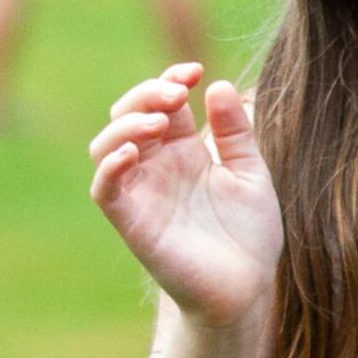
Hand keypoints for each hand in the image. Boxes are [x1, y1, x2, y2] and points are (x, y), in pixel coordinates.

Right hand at [87, 64, 278, 335]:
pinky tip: (134, 152)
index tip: (194, 70)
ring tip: (159, 123)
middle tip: (176, 92)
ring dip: (126, 125)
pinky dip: (111, 166)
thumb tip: (219, 85)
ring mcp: (140, 191)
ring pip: (106, 145)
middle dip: (146, 95)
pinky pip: (106, 189)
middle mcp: (156, 165)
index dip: (170, 79)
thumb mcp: (251, 174)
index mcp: (184, 149)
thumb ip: (236, 133)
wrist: (248, 287)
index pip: (162, 102)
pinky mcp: (132, 221)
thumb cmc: (249, 233)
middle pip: (128, 114)